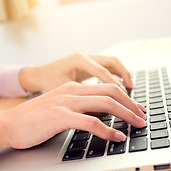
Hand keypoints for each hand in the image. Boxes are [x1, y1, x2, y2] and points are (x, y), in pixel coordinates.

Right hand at [0, 82, 145, 160]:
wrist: (8, 124)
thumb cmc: (35, 119)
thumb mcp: (61, 106)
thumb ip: (80, 106)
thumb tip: (102, 114)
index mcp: (74, 87)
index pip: (107, 88)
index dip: (126, 98)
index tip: (137, 109)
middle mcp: (73, 90)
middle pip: (111, 92)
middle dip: (131, 104)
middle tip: (143, 116)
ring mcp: (67, 102)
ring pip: (106, 104)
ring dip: (126, 115)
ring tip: (137, 125)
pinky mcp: (61, 116)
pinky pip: (91, 122)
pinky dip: (108, 130)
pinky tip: (117, 136)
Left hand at [19, 52, 133, 92]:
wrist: (36, 75)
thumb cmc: (47, 84)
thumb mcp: (62, 92)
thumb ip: (81, 100)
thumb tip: (101, 115)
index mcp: (78, 60)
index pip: (102, 73)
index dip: (115, 88)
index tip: (125, 102)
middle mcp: (85, 55)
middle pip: (113, 64)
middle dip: (125, 80)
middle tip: (134, 98)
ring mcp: (89, 57)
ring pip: (113, 63)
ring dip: (124, 76)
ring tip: (132, 91)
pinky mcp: (90, 62)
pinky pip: (109, 67)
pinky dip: (118, 76)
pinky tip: (123, 88)